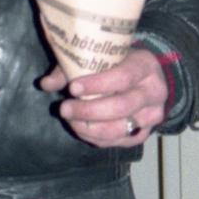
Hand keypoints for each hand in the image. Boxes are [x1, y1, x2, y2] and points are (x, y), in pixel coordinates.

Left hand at [39, 47, 167, 147]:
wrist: (148, 78)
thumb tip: (45, 84)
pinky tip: (80, 128)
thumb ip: (73, 67)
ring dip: (89, 128)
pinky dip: (95, 138)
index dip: (97, 84)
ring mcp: (152, 116)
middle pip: (121, 107)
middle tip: (64, 108)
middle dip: (88, 111)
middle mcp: (154, 92)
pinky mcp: (144, 133)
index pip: (122, 77)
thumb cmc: (119, 63)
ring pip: (119, 129)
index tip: (73, 88)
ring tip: (70, 120)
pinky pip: (118, 141)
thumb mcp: (102, 56)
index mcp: (144, 67)